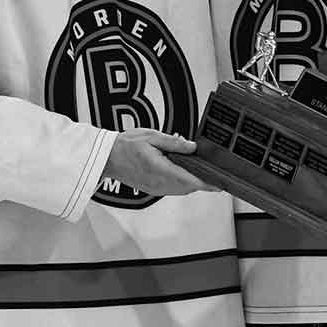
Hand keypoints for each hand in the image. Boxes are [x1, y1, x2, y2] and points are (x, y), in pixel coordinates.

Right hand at [101, 128, 218, 195]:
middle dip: (202, 181)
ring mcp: (155, 189)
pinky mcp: (152, 189)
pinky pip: (172, 189)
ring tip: (199, 170)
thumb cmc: (126, 145)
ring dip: (191, 182)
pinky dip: (181, 183)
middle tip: (213, 171)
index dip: (207, 183)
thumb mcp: (152, 136)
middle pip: (188, 187)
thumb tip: (192, 147)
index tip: (220, 183)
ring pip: (181, 190)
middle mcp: (159, 183)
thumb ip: (174, 143)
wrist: (107, 157)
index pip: (190, 181)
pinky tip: (182, 171)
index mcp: (161, 170)